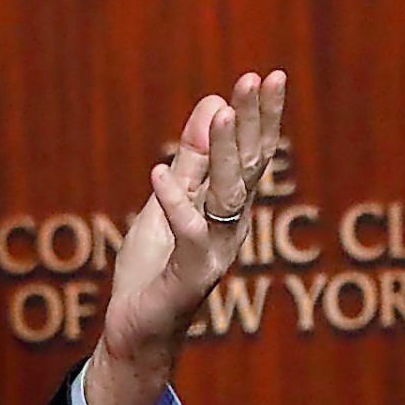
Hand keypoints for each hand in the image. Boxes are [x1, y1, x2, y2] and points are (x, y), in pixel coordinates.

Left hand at [82, 70, 285, 404]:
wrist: (136, 329)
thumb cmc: (155, 266)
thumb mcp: (168, 199)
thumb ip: (191, 159)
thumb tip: (212, 102)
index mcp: (228, 207)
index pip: (251, 154)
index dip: (260, 116)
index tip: (267, 75)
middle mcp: (231, 227)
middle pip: (248, 167)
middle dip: (253, 122)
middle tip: (257, 78)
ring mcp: (214, 252)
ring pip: (225, 195)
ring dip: (223, 152)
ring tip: (221, 111)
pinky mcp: (190, 276)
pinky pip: (187, 235)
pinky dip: (174, 202)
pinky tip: (158, 172)